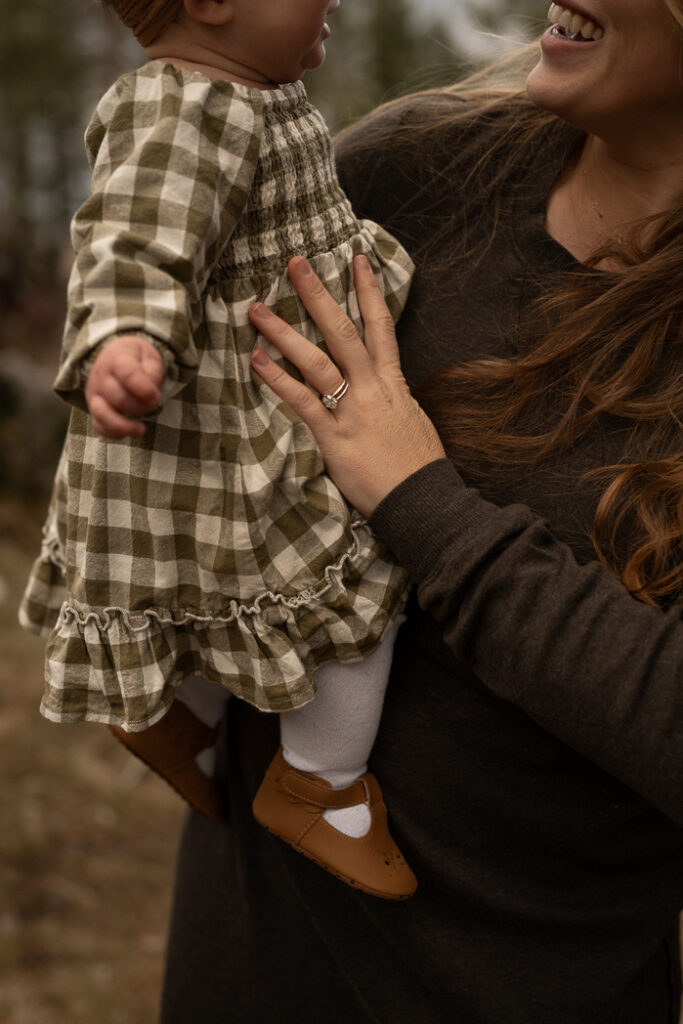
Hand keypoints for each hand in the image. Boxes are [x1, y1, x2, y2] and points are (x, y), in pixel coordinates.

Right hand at [85, 335, 163, 437]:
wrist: (112, 356)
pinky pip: (98, 425)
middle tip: (153, 403)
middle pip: (119, 397)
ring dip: (124, 426)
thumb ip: (152, 371)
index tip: (155, 395)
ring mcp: (95, 394)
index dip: (143, 388)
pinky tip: (130, 432)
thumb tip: (151, 394)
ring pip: (102, 414)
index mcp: (117, 359)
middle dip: (141, 406)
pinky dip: (114, 433)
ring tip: (141, 429)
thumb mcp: (148, 355)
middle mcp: (101, 377)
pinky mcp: (93, 409)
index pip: (126, 373)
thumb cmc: (135, 358)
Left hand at [249, 254, 444, 516]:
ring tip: (257, 309)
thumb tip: (380, 389)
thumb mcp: (412, 421)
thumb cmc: (417, 466)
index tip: (357, 260)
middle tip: (295, 263)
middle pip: (343, 331)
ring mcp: (353, 411)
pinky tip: (258, 360)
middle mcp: (373, 388)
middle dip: (319, 295)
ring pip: (318, 361)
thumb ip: (392, 400)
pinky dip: (279, 380)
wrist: (423, 500)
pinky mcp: (335, 437)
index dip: (370, 291)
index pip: (382, 327)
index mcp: (393, 383)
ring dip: (285, 332)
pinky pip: (303, 402)